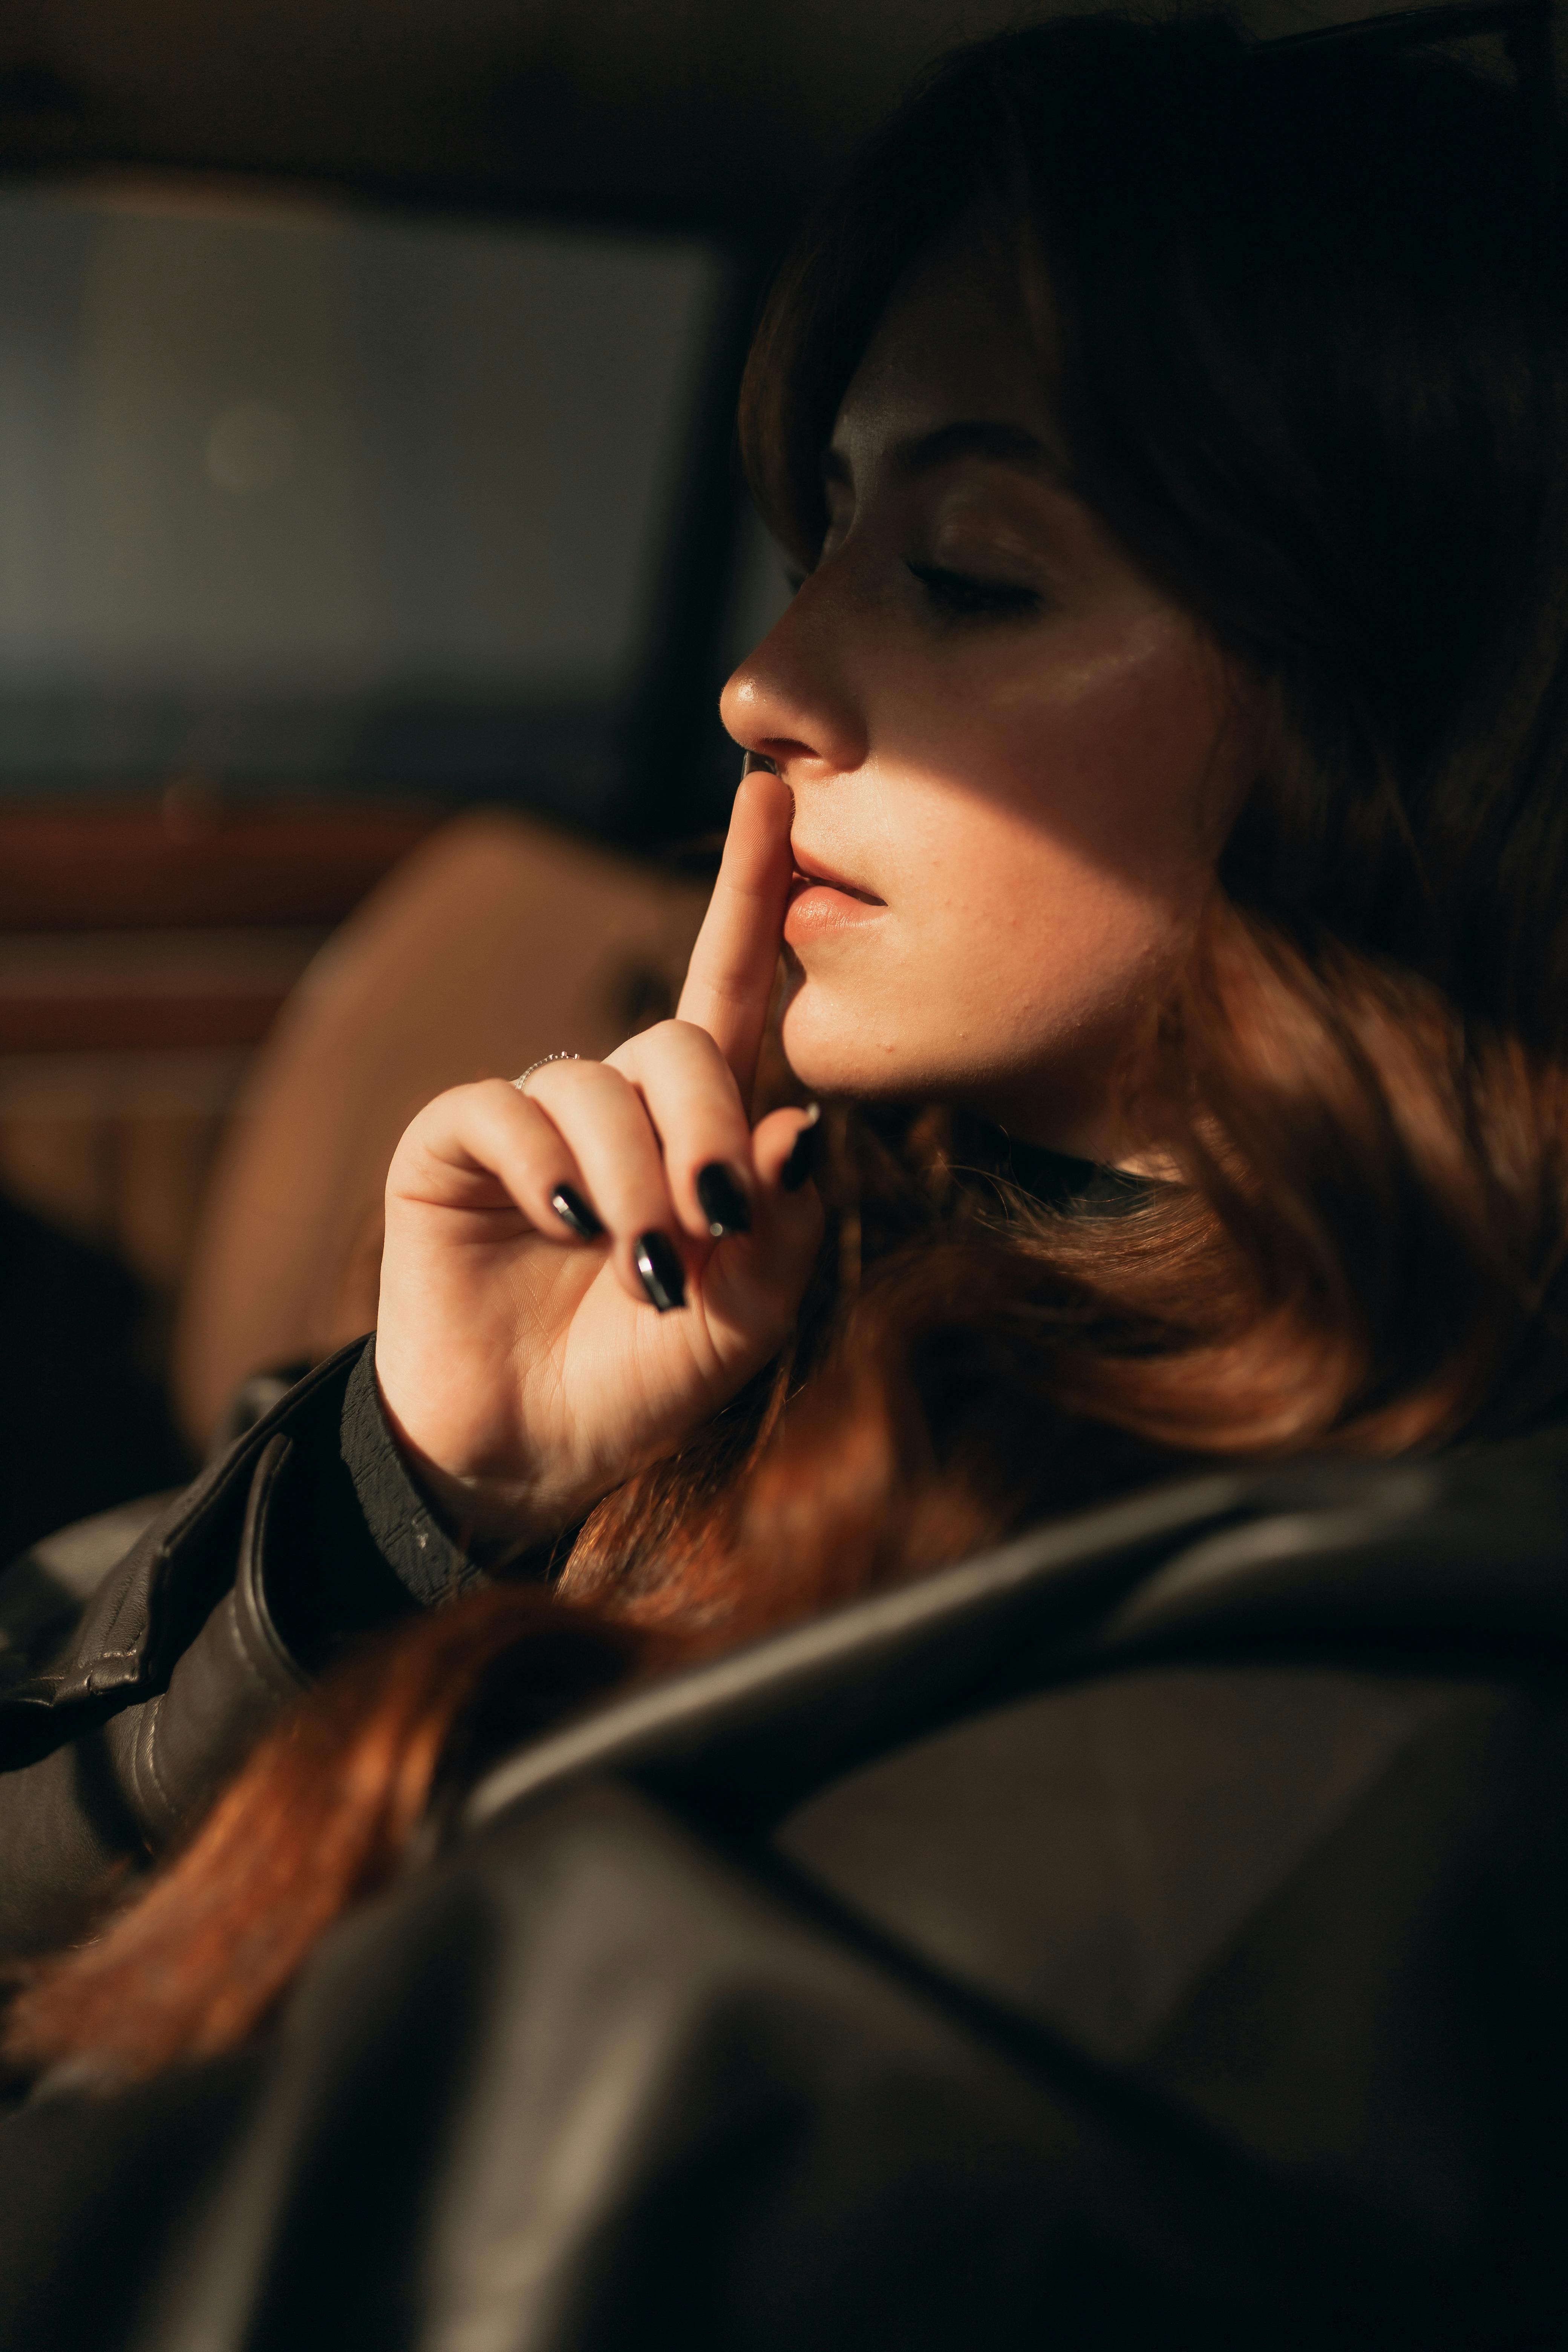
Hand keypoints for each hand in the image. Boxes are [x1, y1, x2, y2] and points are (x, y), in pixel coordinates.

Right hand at [373, 769, 822, 1550]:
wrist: (533, 1449)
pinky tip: (557, 1224)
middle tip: (710, 1226)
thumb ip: (786, 1224)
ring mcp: (535, 1118)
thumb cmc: (644, 1377)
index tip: (776, 788)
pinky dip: (549, 1167)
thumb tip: (802, 1123)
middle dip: (707, 1132)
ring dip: (633, 1176)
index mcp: (694, 1128)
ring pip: (601, 1083)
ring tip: (635, 1263)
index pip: (731, 989)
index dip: (752, 891)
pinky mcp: (457, 1141)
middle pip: (682, 1044)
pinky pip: (511, 1110)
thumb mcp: (748, 1315)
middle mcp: (617, 1103)